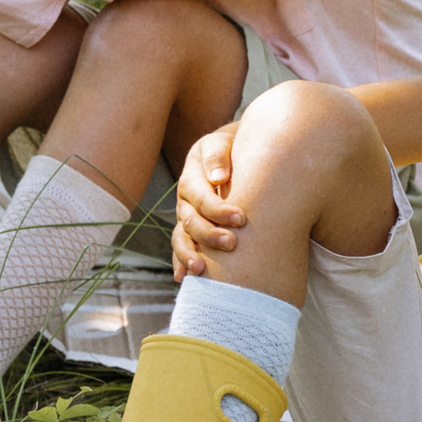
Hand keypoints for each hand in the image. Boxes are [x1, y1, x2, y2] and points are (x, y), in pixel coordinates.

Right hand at [171, 124, 245, 277]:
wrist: (232, 152)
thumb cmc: (233, 147)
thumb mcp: (223, 142)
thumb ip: (218, 155)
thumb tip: (219, 176)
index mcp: (192, 178)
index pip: (201, 197)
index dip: (218, 209)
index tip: (241, 218)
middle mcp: (185, 200)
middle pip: (191, 221)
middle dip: (209, 234)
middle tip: (232, 243)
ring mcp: (185, 216)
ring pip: (181, 238)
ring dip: (188, 255)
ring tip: (200, 271)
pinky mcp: (190, 229)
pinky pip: (181, 247)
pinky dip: (180, 262)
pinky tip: (184, 279)